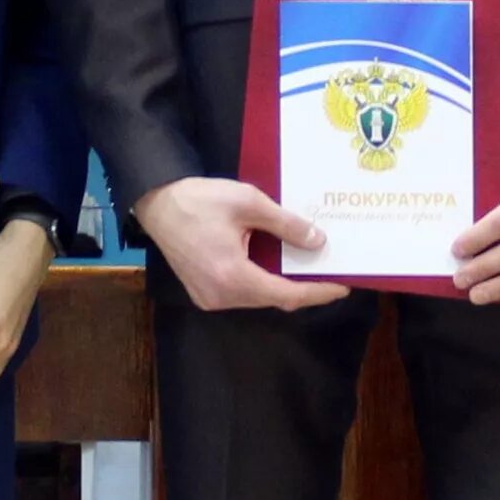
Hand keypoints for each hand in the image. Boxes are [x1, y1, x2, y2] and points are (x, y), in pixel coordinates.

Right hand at [132, 176, 351, 312]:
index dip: (317, 293)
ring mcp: (210, 298)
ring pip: (258, 299)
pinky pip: (241, 294)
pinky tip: (276, 267)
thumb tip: (318, 242)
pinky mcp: (203, 294)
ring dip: (282, 285)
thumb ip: (286, 225)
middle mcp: (221, 296)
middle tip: (329, 272)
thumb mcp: (248, 202)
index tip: (343, 286)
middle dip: (303, 288)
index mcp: (232, 276)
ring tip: (307, 268)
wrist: (157, 204)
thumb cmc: (199, 200)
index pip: (286, 294)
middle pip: (273, 300)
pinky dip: (262, 283)